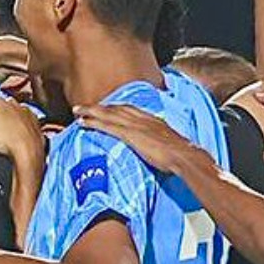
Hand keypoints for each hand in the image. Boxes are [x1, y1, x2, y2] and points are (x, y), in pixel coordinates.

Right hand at [0, 97, 43, 162]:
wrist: (28, 154)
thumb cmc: (7, 141)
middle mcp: (13, 103)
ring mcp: (25, 112)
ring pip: (7, 118)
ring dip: (3, 126)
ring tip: (2, 139)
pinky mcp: (33, 122)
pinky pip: (20, 124)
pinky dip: (16, 130)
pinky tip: (13, 139)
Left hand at [74, 104, 200, 173]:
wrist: (186, 157)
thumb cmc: (183, 155)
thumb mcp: (172, 145)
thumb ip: (162, 144)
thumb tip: (161, 150)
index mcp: (154, 121)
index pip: (131, 110)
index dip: (117, 108)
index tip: (107, 107)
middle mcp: (143, 119)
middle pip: (117, 108)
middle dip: (100, 106)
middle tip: (85, 106)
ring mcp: (135, 126)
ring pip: (108, 114)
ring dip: (91, 110)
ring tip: (77, 110)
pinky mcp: (129, 134)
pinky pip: (106, 126)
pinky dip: (93, 122)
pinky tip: (82, 122)